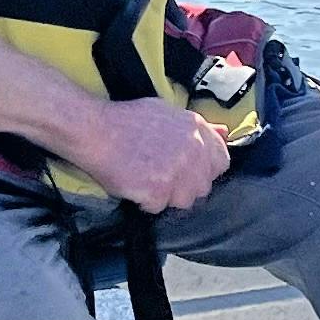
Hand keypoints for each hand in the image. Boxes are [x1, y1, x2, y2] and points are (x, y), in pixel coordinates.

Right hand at [69, 98, 233, 212]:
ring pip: (184, 200)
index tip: (190, 171)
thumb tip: (224, 133)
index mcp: (197, 129)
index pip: (221, 162)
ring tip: (147, 180)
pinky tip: (134, 184)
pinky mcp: (158, 191)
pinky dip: (145, 201)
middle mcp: (193, 151)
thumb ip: (199, 127)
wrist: (95, 130)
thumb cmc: (128, 119)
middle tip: (162, 176)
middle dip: (185, 185)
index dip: (205, 169)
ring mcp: (177, 173)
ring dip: (167, 196)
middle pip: (203, 186)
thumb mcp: (167, 112)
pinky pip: (158, 207)